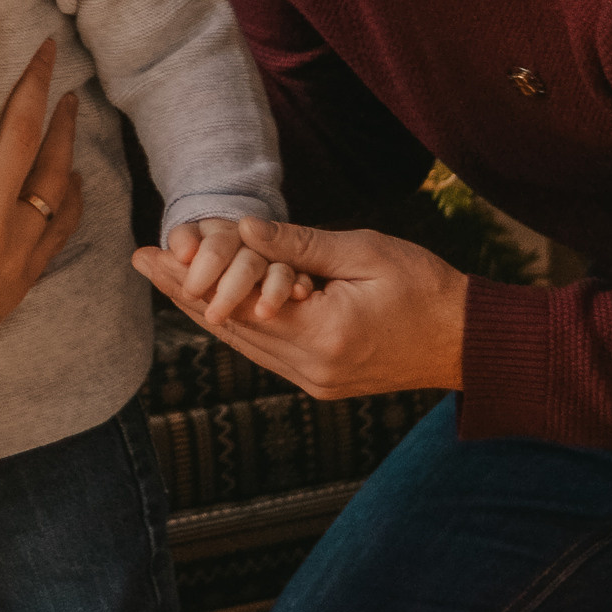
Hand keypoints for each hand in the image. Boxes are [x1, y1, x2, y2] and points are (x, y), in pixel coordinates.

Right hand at [0, 16, 81, 522]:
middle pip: (23, 136)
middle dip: (36, 85)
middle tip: (49, 47)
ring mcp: (12, 253)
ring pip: (53, 179)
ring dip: (64, 133)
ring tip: (71, 98)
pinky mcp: (22, 278)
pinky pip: (61, 228)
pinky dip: (72, 195)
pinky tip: (74, 174)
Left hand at [134, 217, 465, 398]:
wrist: (469, 342)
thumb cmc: (425, 288)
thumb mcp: (364, 253)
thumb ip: (300, 245)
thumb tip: (243, 228)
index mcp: (323, 335)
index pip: (236, 304)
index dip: (190, 278)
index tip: (153, 252)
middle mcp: (312, 369)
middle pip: (229, 328)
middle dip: (183, 291)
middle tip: (141, 259)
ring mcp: (316, 381)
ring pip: (244, 344)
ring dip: (203, 310)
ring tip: (165, 277)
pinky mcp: (322, 382)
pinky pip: (266, 352)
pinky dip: (236, 326)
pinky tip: (213, 305)